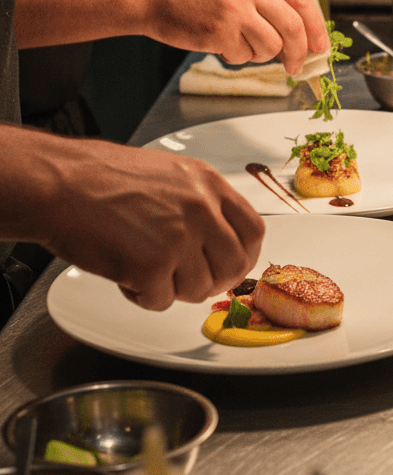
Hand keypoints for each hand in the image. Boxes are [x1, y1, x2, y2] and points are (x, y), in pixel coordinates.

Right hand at [37, 140, 264, 310]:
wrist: (58, 183)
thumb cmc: (99, 177)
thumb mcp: (169, 174)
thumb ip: (199, 203)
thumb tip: (218, 237)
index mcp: (208, 184)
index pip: (253, 230)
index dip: (244, 255)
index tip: (231, 266)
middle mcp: (201, 210)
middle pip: (234, 265)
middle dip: (214, 281)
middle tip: (189, 280)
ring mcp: (180, 238)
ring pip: (200, 289)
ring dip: (173, 289)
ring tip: (145, 270)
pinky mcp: (153, 266)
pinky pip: (162, 301)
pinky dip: (143, 297)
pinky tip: (126, 275)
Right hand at [142, 0, 327, 74]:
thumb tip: (298, 28)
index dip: (316, 26)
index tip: (321, 44)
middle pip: (293, 27)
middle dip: (300, 52)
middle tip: (297, 65)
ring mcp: (234, 9)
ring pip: (271, 46)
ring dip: (262, 55)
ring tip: (242, 44)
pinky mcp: (220, 32)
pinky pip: (244, 56)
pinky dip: (237, 56)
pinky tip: (220, 42)